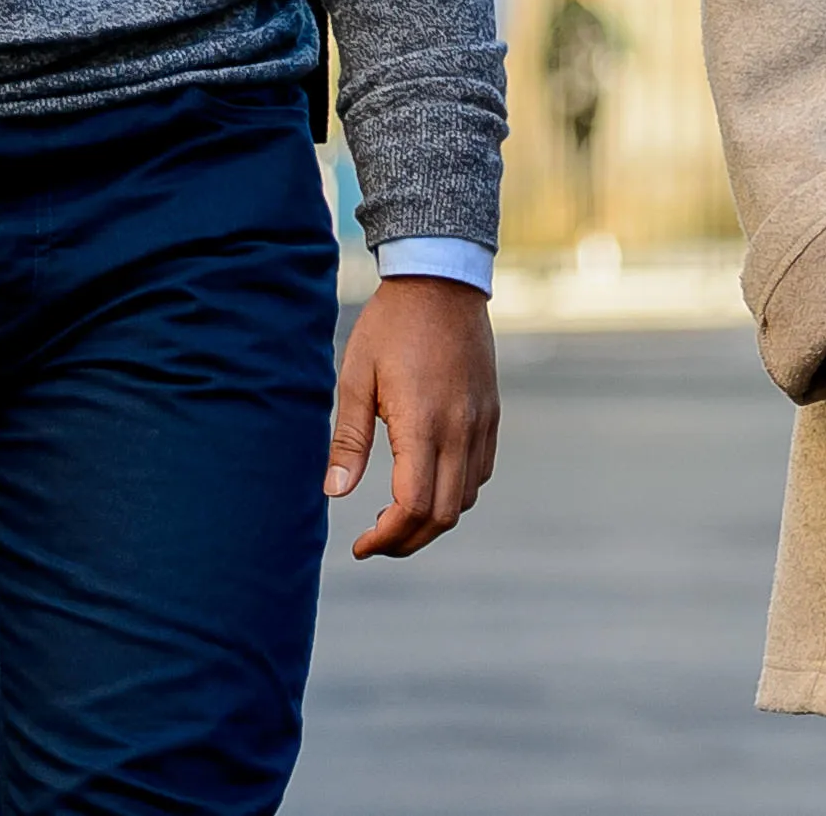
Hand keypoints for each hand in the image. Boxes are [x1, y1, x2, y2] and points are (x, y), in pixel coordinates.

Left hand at [326, 275, 499, 558]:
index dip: (387, 537)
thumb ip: (348, 439)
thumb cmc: (390, 327)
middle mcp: (461, 429)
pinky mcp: (491, 413)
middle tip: (374, 541)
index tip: (360, 545)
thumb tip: (334, 494)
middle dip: (408, 540)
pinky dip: (455, 492)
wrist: (441, 281)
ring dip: (432, 519)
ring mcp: (482, 422)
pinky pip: (481, 471)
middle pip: (444, 514)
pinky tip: (427, 481)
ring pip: (467, 497)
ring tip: (396, 515)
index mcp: (423, 422)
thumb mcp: (355, 378)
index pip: (413, 505)